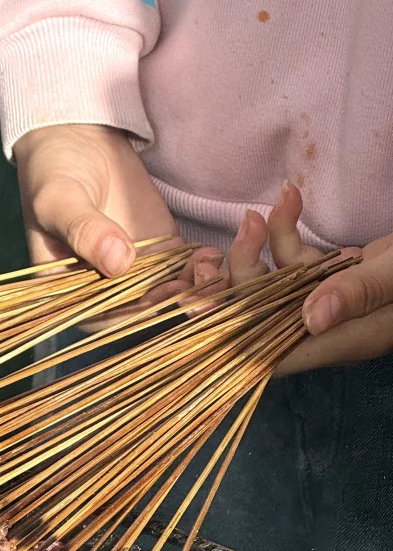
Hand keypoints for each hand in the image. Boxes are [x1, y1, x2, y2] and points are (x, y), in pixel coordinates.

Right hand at [14, 125, 223, 317]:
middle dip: (174, 303)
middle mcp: (104, 290)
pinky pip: (183, 271)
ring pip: (169, 295)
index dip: (136, 314)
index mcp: (69, 291)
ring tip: (208, 266)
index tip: (163, 296)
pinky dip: (200, 270)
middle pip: (143, 311)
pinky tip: (211, 256)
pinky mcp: (159, 253)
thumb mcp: (59, 200)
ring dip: (194, 289)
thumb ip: (85, 230)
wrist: (76, 140)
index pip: (104, 317)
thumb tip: (118, 263)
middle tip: (197, 283)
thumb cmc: (52, 173)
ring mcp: (135, 272)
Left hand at [223, 183, 389, 374]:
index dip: (230, 335)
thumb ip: (358, 291)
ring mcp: (332, 303)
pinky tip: (291, 199)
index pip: (273, 352)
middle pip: (263, 315)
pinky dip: (287, 233)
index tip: (192, 310)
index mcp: (347, 339)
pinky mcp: (337, 280)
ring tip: (265, 210)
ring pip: (274, 285)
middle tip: (245, 227)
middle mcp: (333, 328)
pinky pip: (297, 263)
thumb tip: (309, 319)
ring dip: (261, 247)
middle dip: (243, 275)